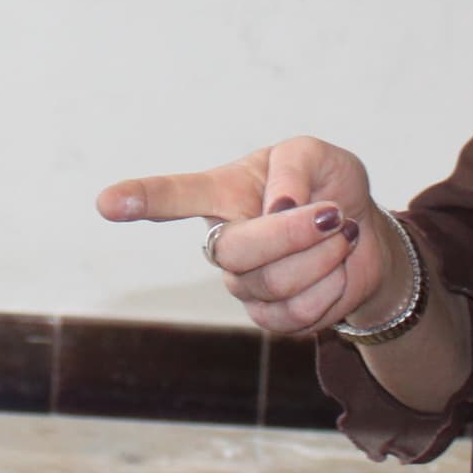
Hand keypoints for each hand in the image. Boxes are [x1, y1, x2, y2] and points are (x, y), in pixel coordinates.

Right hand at [96, 137, 392, 335]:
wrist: (364, 232)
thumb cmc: (328, 184)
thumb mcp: (317, 154)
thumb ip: (292, 167)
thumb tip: (275, 208)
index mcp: (222, 192)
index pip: (173, 197)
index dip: (141, 199)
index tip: (108, 203)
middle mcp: (223, 239)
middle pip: (234, 251)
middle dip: (291, 233)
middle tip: (331, 212)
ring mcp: (243, 283)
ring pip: (274, 282)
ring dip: (324, 255)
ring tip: (340, 231)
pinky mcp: (270, 318)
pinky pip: (297, 313)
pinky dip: (333, 284)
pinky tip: (337, 265)